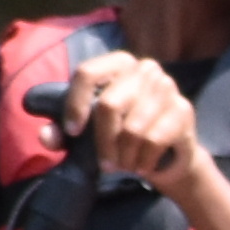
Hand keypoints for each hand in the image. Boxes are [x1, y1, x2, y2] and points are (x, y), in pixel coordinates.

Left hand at [56, 48, 218, 207]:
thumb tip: (47, 135)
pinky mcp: (183, 109)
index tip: (72, 131)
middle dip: (102, 141)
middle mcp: (144, 68)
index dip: (75, 103)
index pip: (87, 72)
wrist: (168, 154)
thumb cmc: (121, 136)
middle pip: (109, 104)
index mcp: (117, 64)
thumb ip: (62, 134)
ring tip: (124, 165)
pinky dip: (143, 160)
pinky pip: (153, 139)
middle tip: (104, 164)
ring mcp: (167, 86)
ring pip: (132, 127)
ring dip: (125, 155)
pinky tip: (142, 165)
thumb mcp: (86, 135)